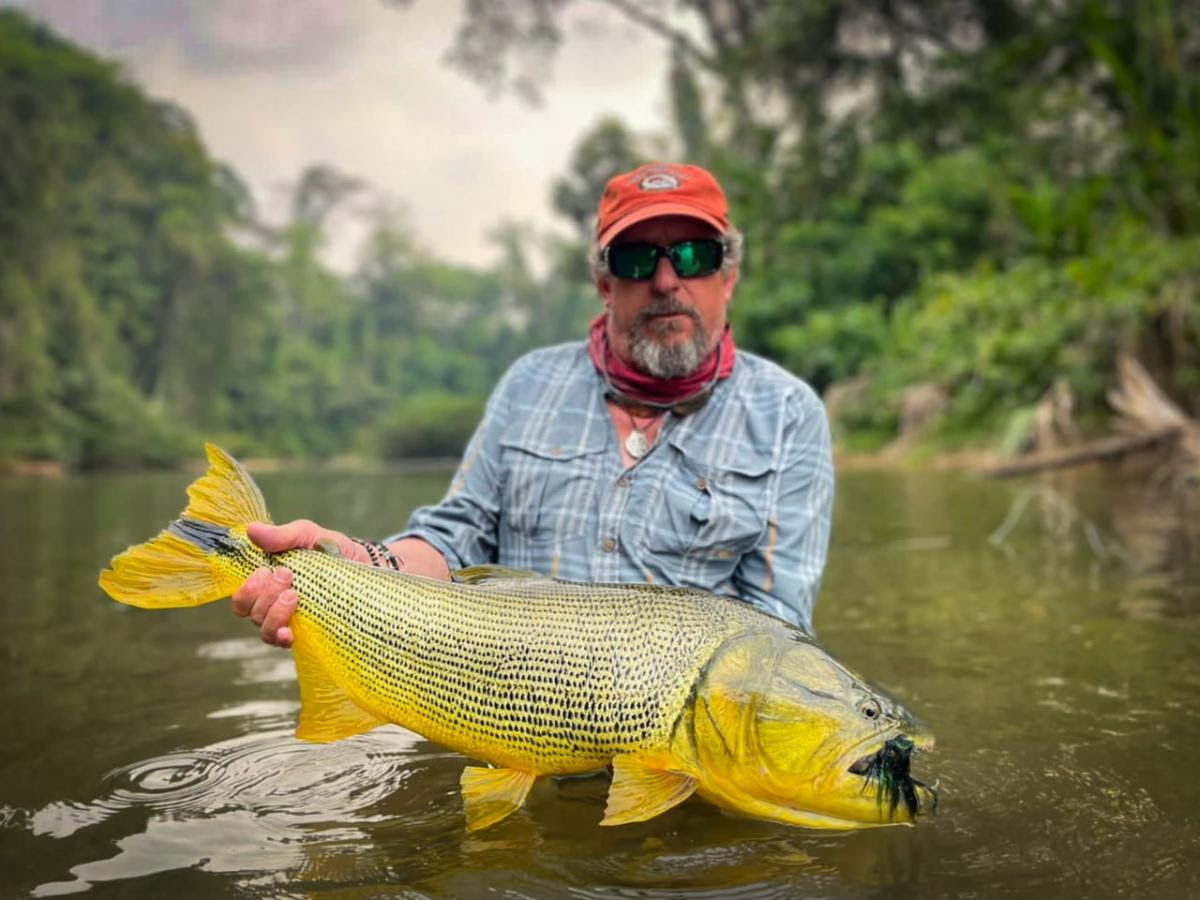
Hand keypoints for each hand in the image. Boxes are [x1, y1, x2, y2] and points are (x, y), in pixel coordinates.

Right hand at [231, 519, 368, 647]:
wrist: (364, 564)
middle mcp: (274, 605)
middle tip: (287, 575)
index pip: (242, 598)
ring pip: (265, 630)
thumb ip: (282, 536)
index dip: (247, 589)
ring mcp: (290, 620)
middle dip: (266, 595)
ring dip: (274, 614)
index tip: (267, 570)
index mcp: (268, 583)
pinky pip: (284, 643)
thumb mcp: (308, 535)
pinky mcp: (308, 632)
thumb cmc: (331, 549)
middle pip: (251, 613)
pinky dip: (282, 638)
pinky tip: (288, 632)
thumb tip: (252, 530)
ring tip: (294, 595)